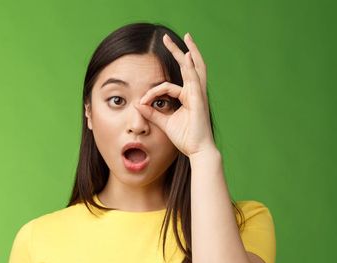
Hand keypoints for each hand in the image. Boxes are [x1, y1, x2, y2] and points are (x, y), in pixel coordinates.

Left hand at [134, 32, 216, 157]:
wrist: (197, 150)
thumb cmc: (185, 138)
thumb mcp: (164, 123)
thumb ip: (152, 113)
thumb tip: (138, 105)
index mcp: (187, 97)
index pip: (166, 86)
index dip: (151, 92)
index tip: (141, 102)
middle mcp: (194, 93)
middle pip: (189, 66)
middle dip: (179, 51)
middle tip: (166, 38)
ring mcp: (198, 95)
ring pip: (195, 68)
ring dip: (189, 51)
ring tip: (186, 37)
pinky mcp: (199, 99)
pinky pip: (193, 80)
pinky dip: (190, 68)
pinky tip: (186, 56)